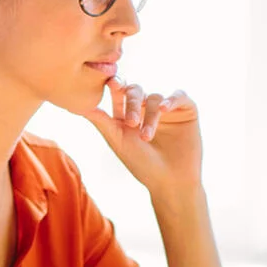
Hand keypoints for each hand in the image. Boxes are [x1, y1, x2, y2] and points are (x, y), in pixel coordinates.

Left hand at [83, 77, 203, 198]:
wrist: (171, 182)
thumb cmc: (142, 165)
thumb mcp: (118, 141)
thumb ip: (102, 122)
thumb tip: (79, 105)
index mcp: (127, 113)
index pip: (120, 92)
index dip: (116, 84)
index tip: (111, 83)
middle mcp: (146, 107)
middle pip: (136, 90)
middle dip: (131, 102)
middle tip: (130, 122)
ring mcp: (167, 108)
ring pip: (155, 97)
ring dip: (150, 116)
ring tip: (147, 136)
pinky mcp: (186, 110)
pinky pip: (179, 96)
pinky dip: (171, 99)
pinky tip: (164, 108)